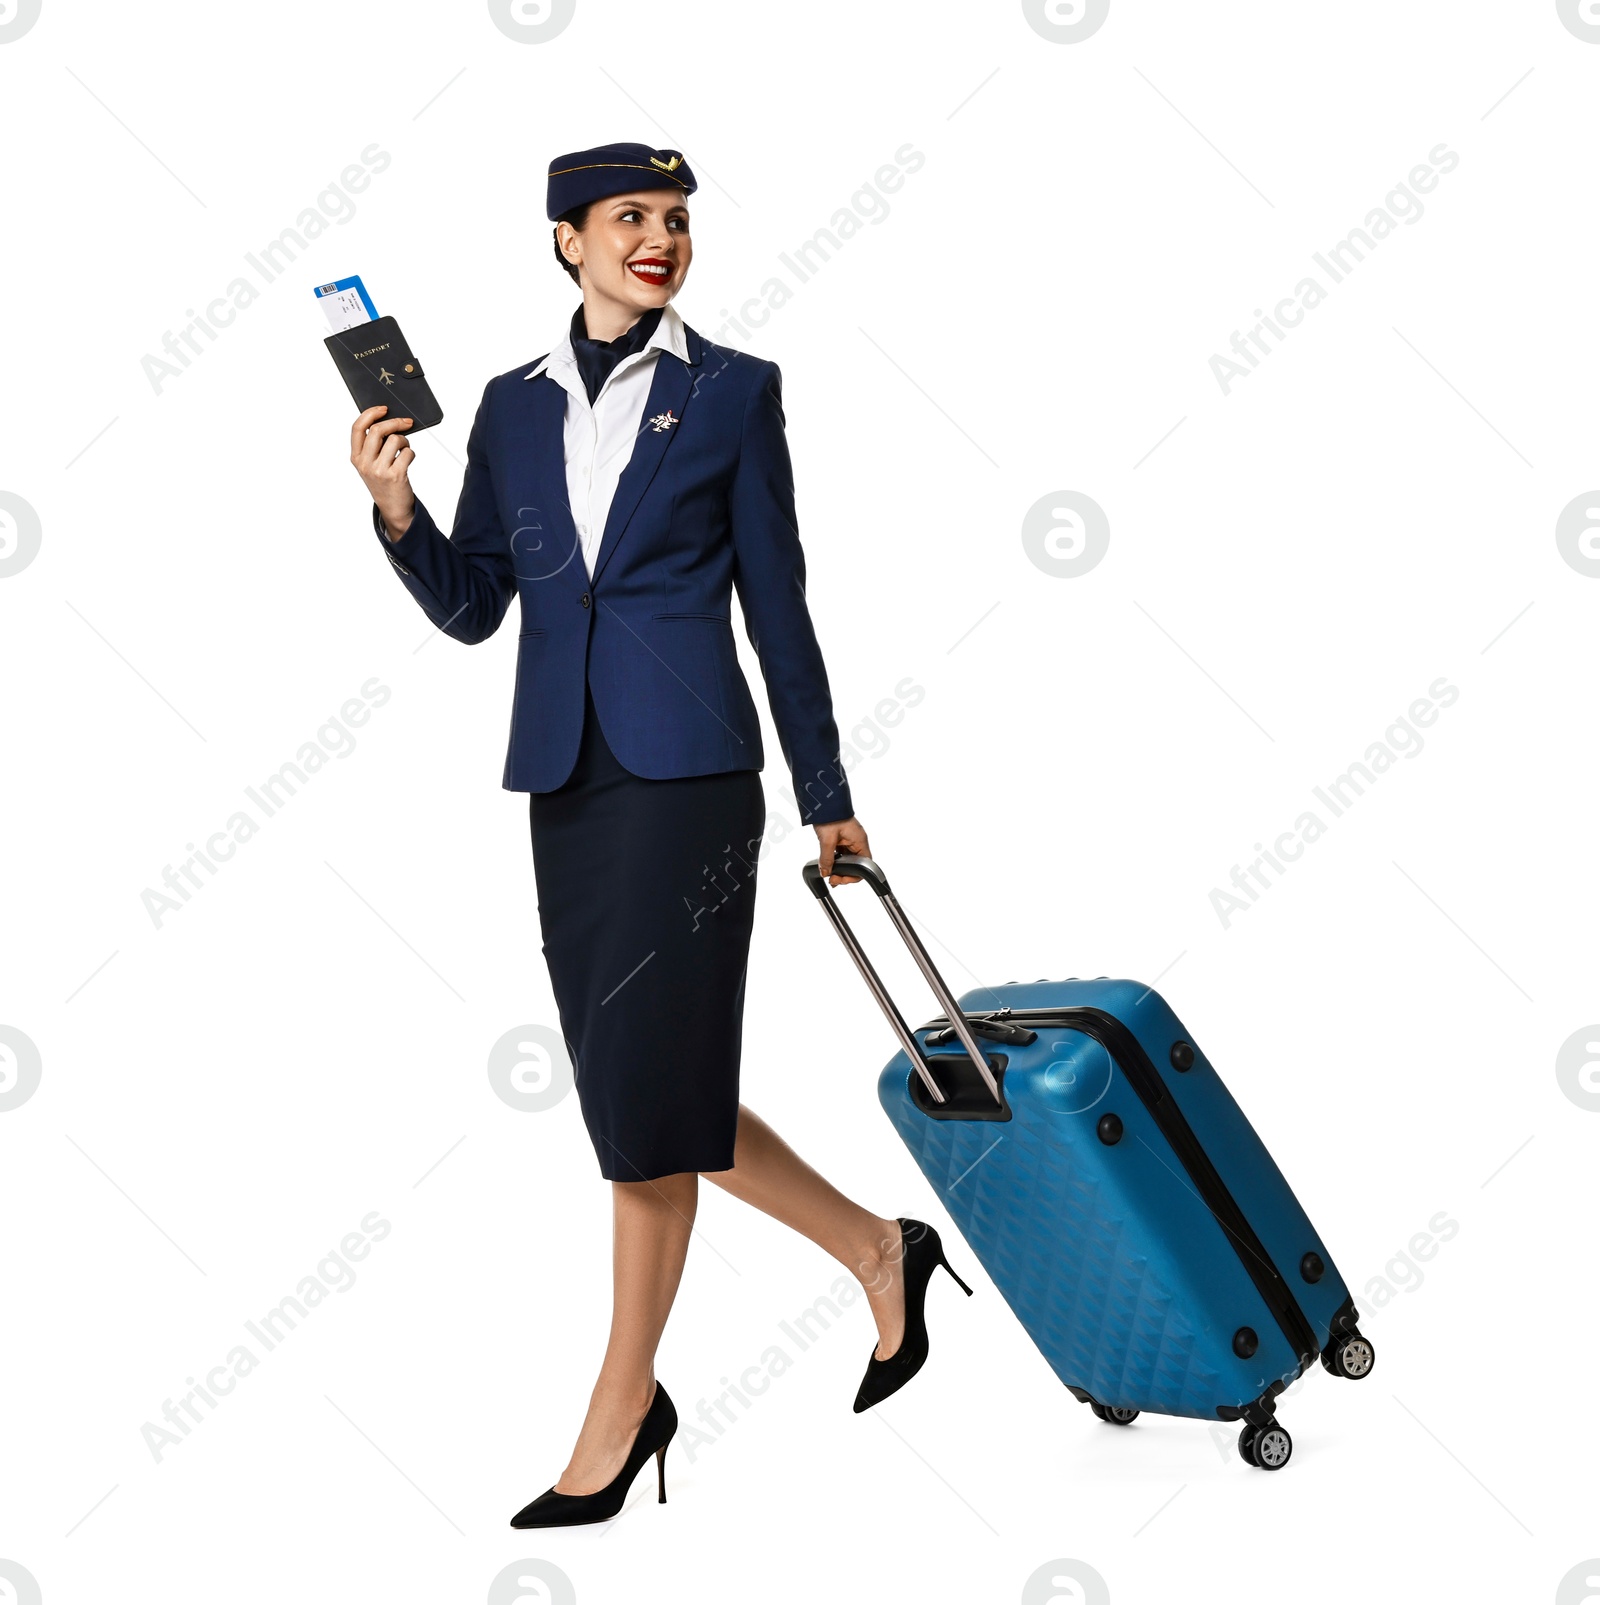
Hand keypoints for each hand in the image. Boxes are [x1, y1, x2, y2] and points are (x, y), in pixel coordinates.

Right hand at [350, 404, 416, 537]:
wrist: (393, 508)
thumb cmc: (384, 482)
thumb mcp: (371, 464)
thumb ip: (373, 445)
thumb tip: (389, 420)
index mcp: (356, 457)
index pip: (358, 428)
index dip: (371, 414)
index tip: (384, 409)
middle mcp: (365, 463)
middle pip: (378, 430)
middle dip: (395, 422)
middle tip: (406, 422)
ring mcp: (379, 470)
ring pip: (394, 440)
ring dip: (404, 440)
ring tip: (405, 448)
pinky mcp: (395, 475)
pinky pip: (407, 453)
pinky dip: (411, 453)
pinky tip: (408, 460)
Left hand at [814, 816, 869, 884]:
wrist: (823, 802)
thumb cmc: (830, 815)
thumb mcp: (827, 840)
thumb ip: (826, 858)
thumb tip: (825, 872)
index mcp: (860, 841)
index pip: (864, 865)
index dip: (854, 875)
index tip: (841, 880)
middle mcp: (857, 842)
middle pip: (856, 864)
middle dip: (845, 874)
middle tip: (833, 879)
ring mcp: (849, 840)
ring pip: (848, 860)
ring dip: (840, 868)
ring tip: (829, 874)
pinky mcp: (842, 839)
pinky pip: (841, 854)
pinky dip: (836, 861)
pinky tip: (828, 864)